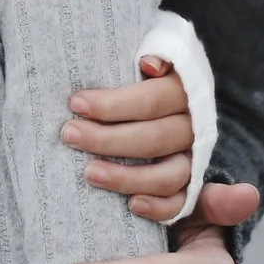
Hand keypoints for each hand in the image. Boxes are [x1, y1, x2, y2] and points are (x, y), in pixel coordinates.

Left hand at [65, 56, 193, 219]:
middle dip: (107, 139)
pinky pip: (181, 203)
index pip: (152, 99)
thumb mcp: (143, 61)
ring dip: (127, 177)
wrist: (166, 109)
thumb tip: (149, 64)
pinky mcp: (192, 187)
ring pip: (169, 174)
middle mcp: (193, 127)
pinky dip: (159, 207)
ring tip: (89, 173)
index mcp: (184, 91)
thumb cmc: (141, 83)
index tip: (75, 103)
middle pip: (155, 137)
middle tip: (68, 135)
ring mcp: (194, 159)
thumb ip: (155, 55)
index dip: (113, 104)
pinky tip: (131, 206)